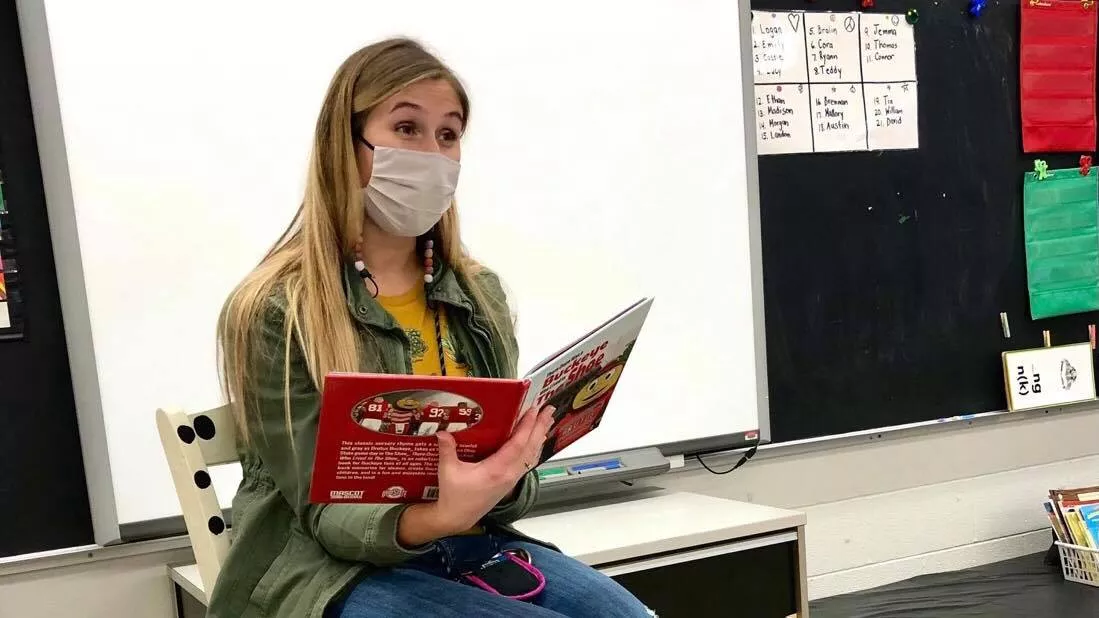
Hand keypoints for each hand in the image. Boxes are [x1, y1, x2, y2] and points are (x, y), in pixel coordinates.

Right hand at [399, 405, 553, 544]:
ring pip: (531, 454)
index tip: (533, 411)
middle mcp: (508, 474)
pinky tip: (537, 441)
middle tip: (549, 409)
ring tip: (547, 420)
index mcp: (496, 470)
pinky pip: (527, 462)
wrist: (458, 517)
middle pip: (530, 447)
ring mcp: (511, 479)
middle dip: (540, 427)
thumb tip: (443, 432)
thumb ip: (447, 450)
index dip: (526, 427)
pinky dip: (534, 448)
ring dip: (539, 436)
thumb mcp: (448, 471)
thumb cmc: (454, 496)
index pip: (517, 445)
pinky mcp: (510, 481)